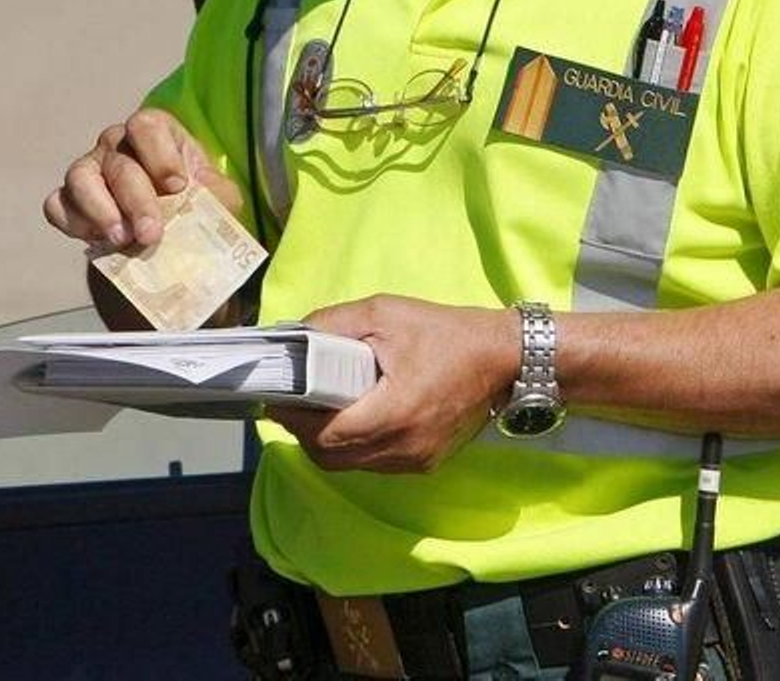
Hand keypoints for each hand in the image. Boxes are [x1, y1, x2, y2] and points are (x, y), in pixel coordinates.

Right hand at [43, 108, 242, 248]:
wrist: (168, 237)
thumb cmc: (193, 204)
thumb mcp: (218, 198)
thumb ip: (218, 193)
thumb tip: (204, 192)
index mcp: (153, 133)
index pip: (146, 125)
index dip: (160, 155)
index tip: (177, 187)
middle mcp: (115, 145)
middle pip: (118, 163)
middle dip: (136, 201)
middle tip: (151, 235)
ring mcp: (88, 171)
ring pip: (80, 177)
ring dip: (100, 210)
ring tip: (121, 240)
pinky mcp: (68, 200)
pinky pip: (57, 206)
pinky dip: (74, 224)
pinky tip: (98, 241)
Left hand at [268, 296, 516, 473]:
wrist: (503, 358)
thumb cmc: (444, 333)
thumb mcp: (383, 314)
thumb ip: (332, 323)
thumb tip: (293, 335)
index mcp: (395, 412)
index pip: (325, 435)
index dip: (293, 419)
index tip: (276, 399)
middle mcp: (405, 446)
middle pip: (331, 457)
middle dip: (303, 432)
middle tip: (292, 402)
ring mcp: (416, 460)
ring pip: (350, 465)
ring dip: (326, 442)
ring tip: (318, 406)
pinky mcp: (425, 463)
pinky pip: (373, 463)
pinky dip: (353, 446)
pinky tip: (350, 416)